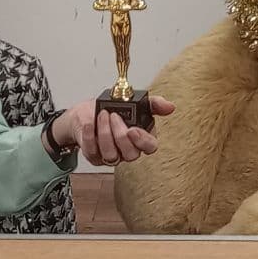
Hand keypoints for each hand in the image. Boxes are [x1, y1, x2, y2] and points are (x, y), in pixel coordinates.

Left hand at [49, 95, 174, 165]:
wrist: (87, 111)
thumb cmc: (112, 108)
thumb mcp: (135, 101)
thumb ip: (154, 104)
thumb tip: (170, 107)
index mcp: (142, 138)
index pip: (150, 147)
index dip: (143, 141)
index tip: (133, 129)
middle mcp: (128, 150)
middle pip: (130, 154)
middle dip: (120, 135)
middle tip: (113, 116)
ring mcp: (111, 156)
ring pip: (111, 155)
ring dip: (105, 133)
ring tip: (102, 115)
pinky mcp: (94, 157)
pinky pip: (93, 153)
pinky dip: (90, 136)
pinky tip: (90, 123)